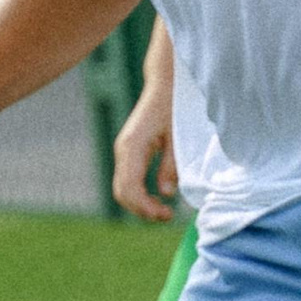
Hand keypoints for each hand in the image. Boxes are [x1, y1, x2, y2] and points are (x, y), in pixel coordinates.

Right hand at [111, 84, 177, 220]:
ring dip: (140, 204)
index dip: (146, 207)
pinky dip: (139, 194)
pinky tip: (158, 197)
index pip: (130, 188)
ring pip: (122, 188)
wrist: (165, 83)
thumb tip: (166, 193)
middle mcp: (123, 149)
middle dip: (142, 210)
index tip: (167, 214)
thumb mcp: (178, 136)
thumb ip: (171, 165)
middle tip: (167, 217)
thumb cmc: (175, 105)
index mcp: (132, 146)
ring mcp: (124, 150)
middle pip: (121, 193)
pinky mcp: (130, 151)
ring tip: (164, 211)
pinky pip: (128, 179)